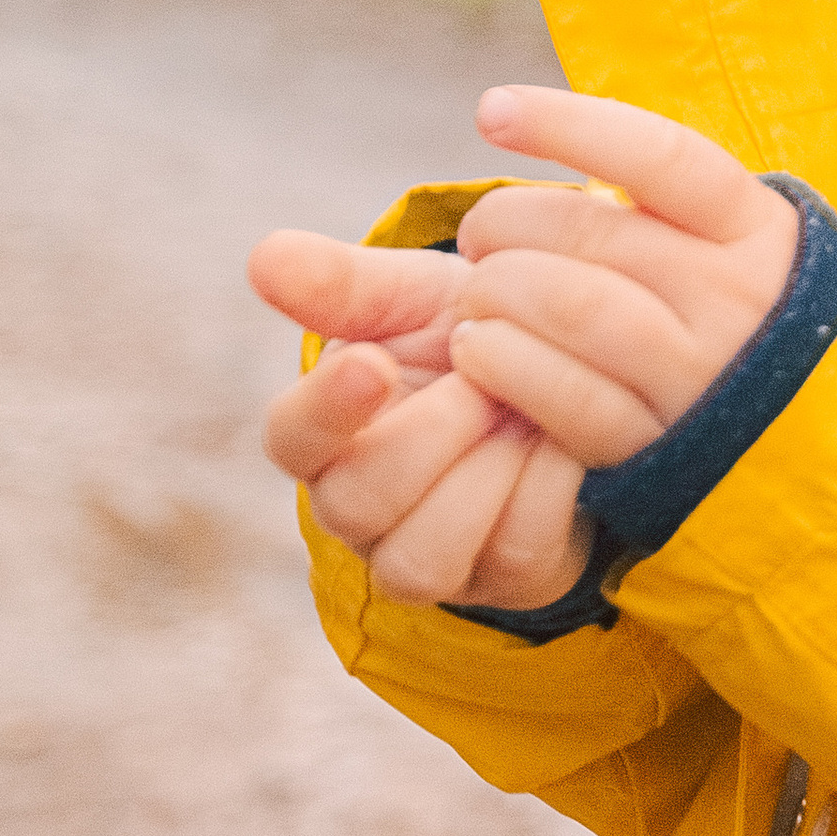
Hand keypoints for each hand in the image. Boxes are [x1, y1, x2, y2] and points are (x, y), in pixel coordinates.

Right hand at [249, 228, 590, 610]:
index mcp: (323, 435)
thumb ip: (344, 282)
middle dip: (430, 435)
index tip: (373, 361)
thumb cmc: (473, 334)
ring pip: (422, 559)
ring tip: (522, 411)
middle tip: (484, 376)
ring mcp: (428, 557)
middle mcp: (358, 510)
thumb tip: (263, 257)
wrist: (573, 377)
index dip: (326, 407)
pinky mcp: (503, 578)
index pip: (291, 437)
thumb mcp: (415, 297)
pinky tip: (565, 440)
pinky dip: (546, 489)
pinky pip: (513, 556)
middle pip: (356, 505)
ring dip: (483, 474)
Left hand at [445, 88, 799, 465]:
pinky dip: (499, 362)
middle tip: (477, 239)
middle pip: (588, 231)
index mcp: (753, 228)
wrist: (814, 436)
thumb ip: (655, 201)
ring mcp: (698, 374)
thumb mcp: (732, 240)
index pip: (659, 155)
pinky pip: (559, 392)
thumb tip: (535, 141)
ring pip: (567, 305)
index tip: (491, 110)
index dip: (568, 125)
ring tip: (475, 298)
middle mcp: (734, 296)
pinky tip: (479, 350)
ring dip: (493, 292)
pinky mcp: (655, 444)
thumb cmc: (736, 315)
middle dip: (501, 224)